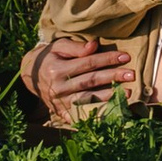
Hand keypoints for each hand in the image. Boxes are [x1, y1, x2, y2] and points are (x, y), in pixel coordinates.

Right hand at [24, 33, 138, 124]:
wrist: (30, 76)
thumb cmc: (49, 57)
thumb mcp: (58, 47)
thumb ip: (75, 47)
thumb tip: (94, 45)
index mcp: (57, 70)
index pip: (88, 63)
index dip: (107, 59)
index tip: (126, 56)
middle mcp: (59, 88)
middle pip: (91, 81)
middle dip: (113, 77)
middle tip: (131, 75)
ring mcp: (61, 103)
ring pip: (89, 99)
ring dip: (109, 96)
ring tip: (127, 93)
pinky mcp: (63, 113)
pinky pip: (82, 114)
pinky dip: (96, 114)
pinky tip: (112, 112)